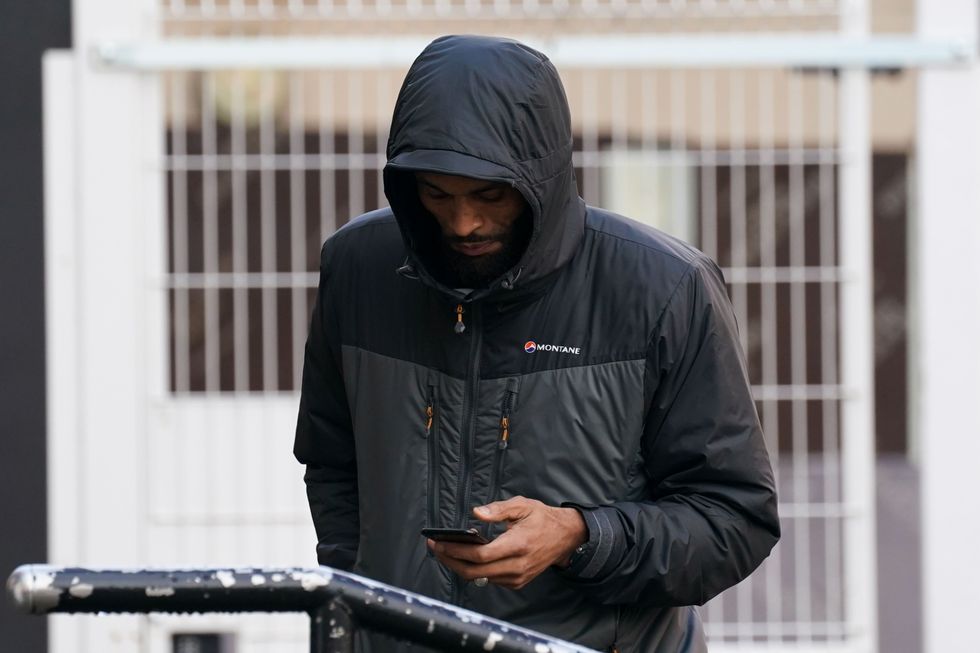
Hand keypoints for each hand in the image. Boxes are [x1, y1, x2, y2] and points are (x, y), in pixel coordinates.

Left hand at [427, 496, 586, 589]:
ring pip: (479, 578)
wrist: (565, 538)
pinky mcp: (517, 582)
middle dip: (451, 561)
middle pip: (475, 572)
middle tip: (435, 548)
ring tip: (445, 551)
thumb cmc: (542, 519)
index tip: (439, 543)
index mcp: (518, 544)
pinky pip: (489, 580)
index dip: (457, 551)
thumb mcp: (523, 505)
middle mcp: (517, 565)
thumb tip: (475, 512)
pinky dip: (474, 570)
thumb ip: (498, 509)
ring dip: (459, 566)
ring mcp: (517, 577)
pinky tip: (465, 557)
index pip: (481, 555)